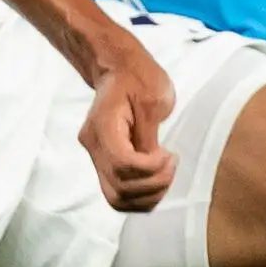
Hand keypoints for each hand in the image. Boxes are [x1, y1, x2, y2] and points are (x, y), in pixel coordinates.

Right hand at [77, 35, 176, 212]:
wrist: (118, 68)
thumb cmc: (138, 77)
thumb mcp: (153, 99)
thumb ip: (149, 136)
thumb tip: (152, 165)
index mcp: (102, 126)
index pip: (123, 165)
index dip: (150, 169)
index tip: (169, 154)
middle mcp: (93, 146)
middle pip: (119, 188)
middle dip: (153, 185)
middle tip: (172, 164)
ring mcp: (95, 156)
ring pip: (116, 198)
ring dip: (147, 196)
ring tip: (166, 174)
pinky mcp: (103, 162)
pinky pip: (118, 192)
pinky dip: (140, 197)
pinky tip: (156, 180)